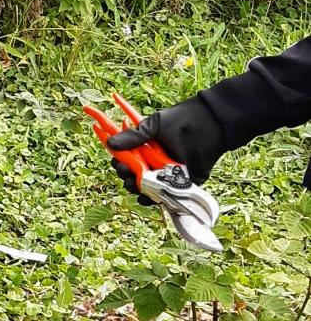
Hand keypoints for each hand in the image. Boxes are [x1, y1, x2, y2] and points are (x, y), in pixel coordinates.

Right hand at [106, 96, 224, 201]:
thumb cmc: (181, 121)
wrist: (210, 124)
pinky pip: (165, 197)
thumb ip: (133, 137)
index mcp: (146, 150)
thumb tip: (110, 143)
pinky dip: (153, 199)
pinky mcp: (182, 184)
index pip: (127, 161)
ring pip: (146, 188)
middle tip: (127, 171)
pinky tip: (146, 197)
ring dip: (137, 188)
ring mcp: (168, 175)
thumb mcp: (154, 126)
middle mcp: (155, 163)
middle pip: (134, 177)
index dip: (119, 163)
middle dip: (126, 176)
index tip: (118, 162)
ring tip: (136, 184)